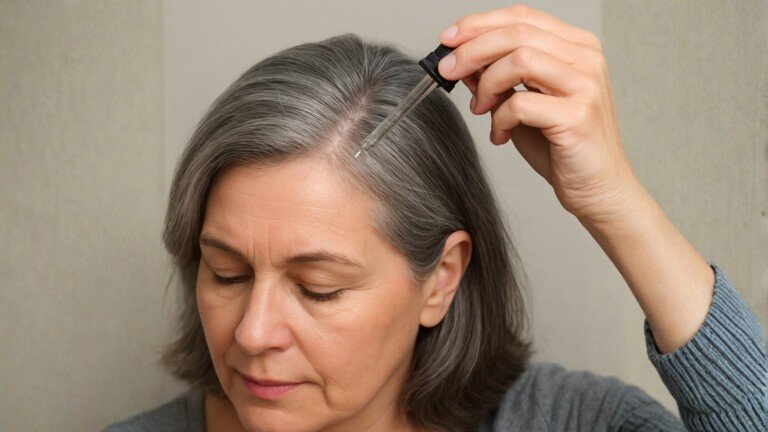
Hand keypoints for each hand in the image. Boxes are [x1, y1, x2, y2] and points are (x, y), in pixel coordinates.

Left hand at [437, 4, 645, 225]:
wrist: (597, 189)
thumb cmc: (562, 148)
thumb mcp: (522, 105)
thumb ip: (497, 79)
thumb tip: (462, 61)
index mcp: (576, 47)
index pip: (522, 16)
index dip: (479, 24)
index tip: (448, 40)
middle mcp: (585, 58)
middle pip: (517, 33)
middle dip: (472, 51)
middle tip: (447, 71)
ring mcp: (586, 84)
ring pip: (519, 59)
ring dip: (487, 84)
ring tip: (480, 108)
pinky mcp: (578, 114)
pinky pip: (521, 103)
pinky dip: (499, 118)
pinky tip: (500, 134)